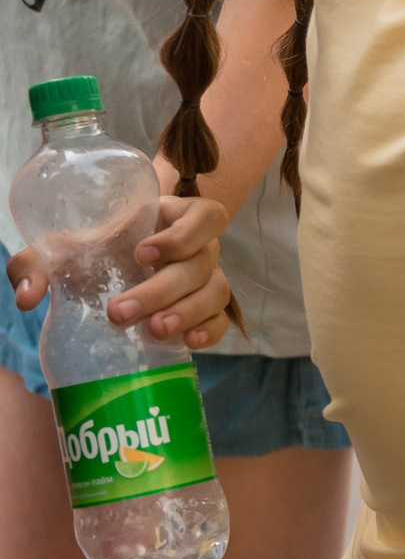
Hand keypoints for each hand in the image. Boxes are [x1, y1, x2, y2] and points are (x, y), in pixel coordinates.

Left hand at [8, 195, 234, 348]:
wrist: (113, 272)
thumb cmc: (95, 251)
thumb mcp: (65, 247)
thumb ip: (36, 263)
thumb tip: (28, 296)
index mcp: (175, 218)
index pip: (204, 217)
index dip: (181, 236)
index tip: (140, 254)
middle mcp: (200, 248)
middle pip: (202, 263)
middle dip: (162, 289)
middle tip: (121, 311)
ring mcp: (207, 280)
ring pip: (215, 292)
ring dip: (187, 312)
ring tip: (154, 331)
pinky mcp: (207, 312)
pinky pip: (221, 321)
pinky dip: (210, 331)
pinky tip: (188, 342)